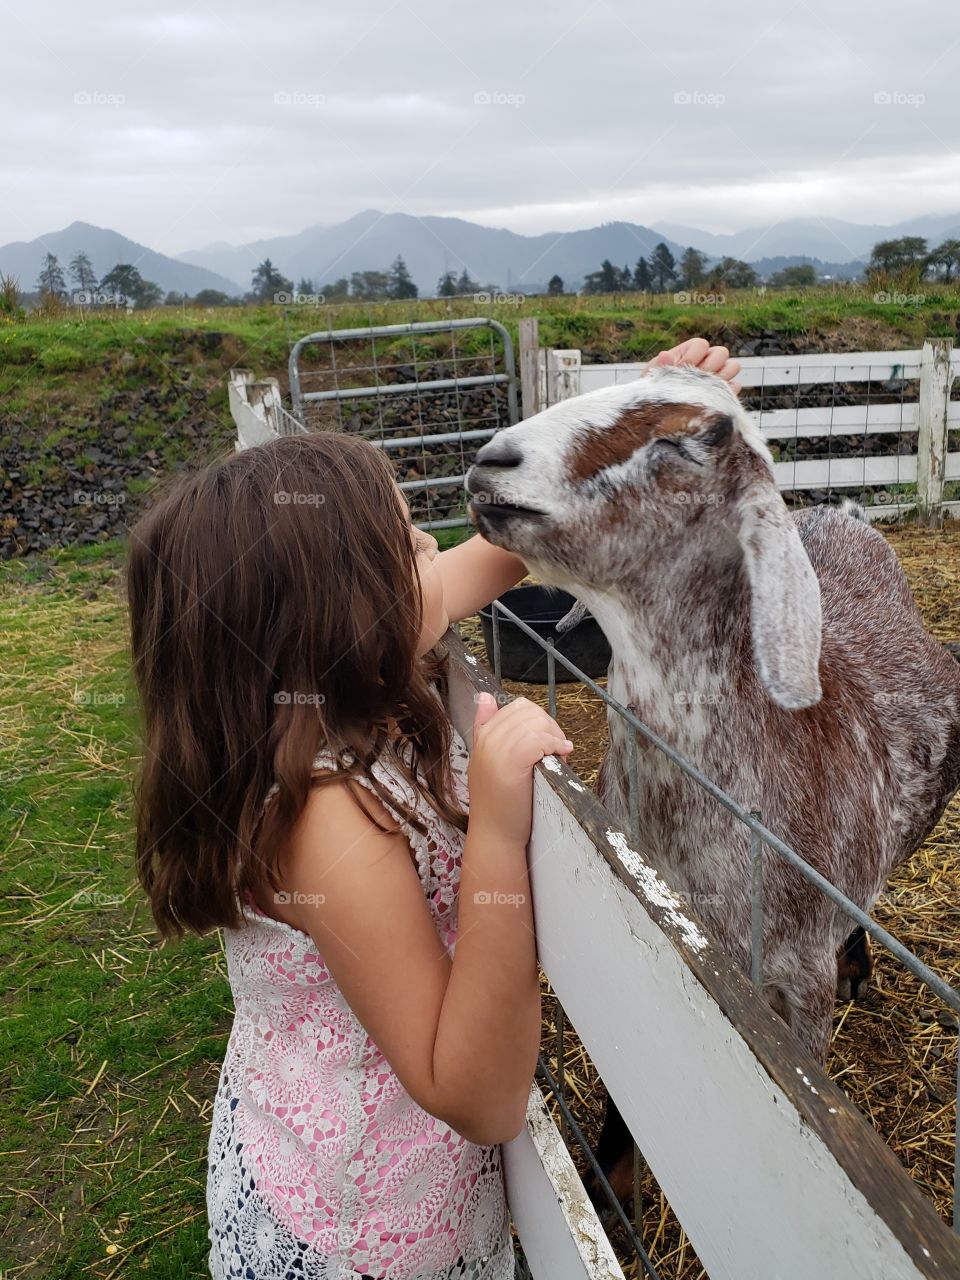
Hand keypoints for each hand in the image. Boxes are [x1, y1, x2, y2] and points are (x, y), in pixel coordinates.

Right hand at [467, 693, 572, 846]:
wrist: (495, 834)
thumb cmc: (499, 804)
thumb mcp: (489, 762)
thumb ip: (488, 729)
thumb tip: (486, 697)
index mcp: (482, 735)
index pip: (517, 707)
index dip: (539, 721)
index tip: (547, 743)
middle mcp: (487, 739)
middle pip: (529, 711)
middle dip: (549, 727)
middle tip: (556, 750)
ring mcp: (497, 749)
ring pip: (537, 722)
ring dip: (554, 736)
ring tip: (557, 756)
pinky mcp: (512, 762)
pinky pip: (540, 739)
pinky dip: (555, 745)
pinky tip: (560, 757)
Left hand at [652, 336, 742, 395]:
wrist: (660, 410)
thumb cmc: (655, 388)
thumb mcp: (652, 376)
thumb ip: (659, 365)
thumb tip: (665, 355)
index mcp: (690, 350)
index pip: (701, 344)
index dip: (693, 356)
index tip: (680, 369)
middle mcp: (708, 359)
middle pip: (722, 352)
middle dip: (709, 367)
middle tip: (695, 381)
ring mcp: (718, 374)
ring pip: (733, 366)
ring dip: (721, 377)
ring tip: (704, 390)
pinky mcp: (724, 391)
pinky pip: (734, 387)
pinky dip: (727, 392)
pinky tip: (712, 400)